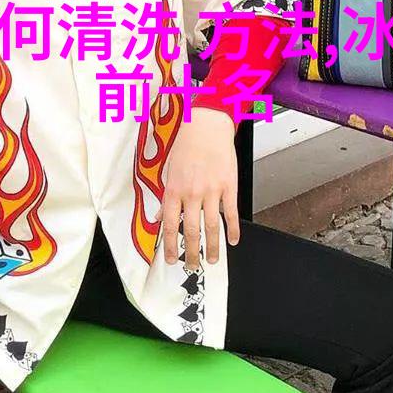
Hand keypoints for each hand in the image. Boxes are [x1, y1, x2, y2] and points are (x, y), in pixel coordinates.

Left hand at [159, 108, 240, 270]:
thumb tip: (160, 219)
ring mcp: (212, 190)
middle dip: (191, 252)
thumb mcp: (169, 171)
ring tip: (213, 260)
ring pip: (212, 226)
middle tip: (192, 266)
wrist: (207, 126)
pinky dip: (233, 229)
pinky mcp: (229, 186)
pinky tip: (233, 241)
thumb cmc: (186, 146)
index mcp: (174, 190)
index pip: (170, 226)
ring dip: (213, 247)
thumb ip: (166, 198)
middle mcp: (192, 193)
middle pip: (191, 231)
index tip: (172, 260)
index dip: (171, 246)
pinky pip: (231, 212)